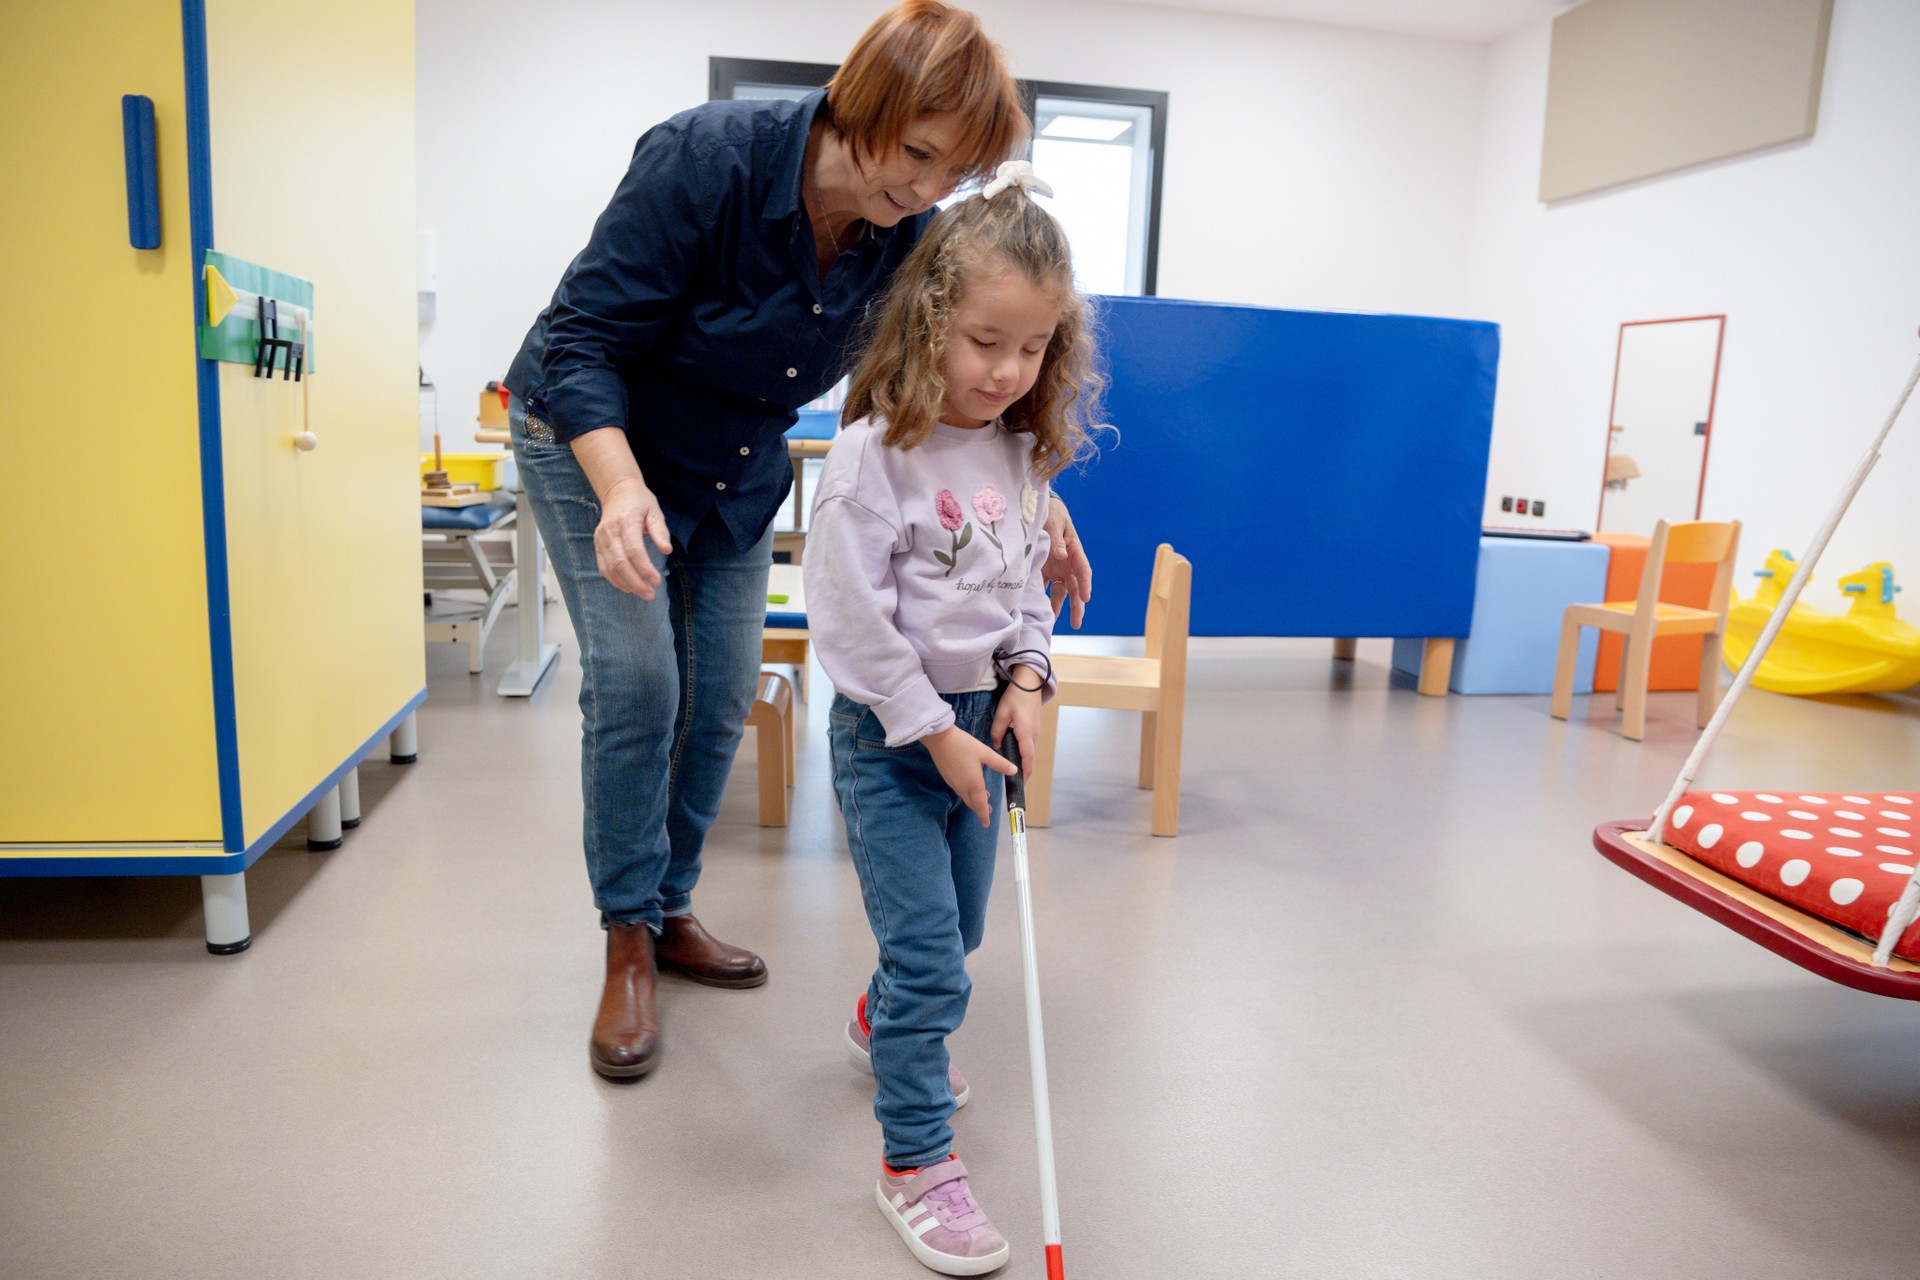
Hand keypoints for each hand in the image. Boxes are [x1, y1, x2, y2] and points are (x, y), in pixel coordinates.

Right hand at [594, 476, 671, 598]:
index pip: (634, 551)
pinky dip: (614, 580)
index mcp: (626, 522)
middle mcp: (610, 532)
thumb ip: (660, 531)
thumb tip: (667, 550)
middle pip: (620, 563)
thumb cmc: (640, 501)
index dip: (645, 569)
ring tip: (642, 593)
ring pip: (610, 568)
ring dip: (626, 584)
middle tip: (651, 594)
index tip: (657, 581)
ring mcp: (601, 539)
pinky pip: (603, 567)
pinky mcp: (597, 544)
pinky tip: (628, 587)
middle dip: (636, 583)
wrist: (617, 491)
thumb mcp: (655, 511)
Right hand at [924, 725, 1017, 827]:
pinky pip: (959, 790)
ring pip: (965, 797)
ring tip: (983, 798)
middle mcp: (962, 786)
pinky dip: (967, 792)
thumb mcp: (985, 753)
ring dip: (974, 800)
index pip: (980, 804)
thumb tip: (1014, 771)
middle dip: (980, 809)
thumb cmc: (963, 745)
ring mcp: (953, 783)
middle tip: (987, 811)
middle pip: (972, 803)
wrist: (939, 739)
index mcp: (973, 783)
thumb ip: (999, 764)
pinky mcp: (947, 777)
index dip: (983, 815)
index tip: (986, 824)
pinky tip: (970, 784)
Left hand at [989, 669, 1043, 780]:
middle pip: (1031, 757)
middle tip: (1016, 782)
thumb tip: (997, 745)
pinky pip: (1031, 745)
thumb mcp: (1002, 713)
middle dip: (1025, 770)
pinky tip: (1018, 757)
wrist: (1030, 684)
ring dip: (1026, 762)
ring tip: (1016, 773)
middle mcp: (1034, 734)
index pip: (1027, 756)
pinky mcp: (1035, 728)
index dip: (1025, 770)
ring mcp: (1036, 731)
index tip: (1021, 782)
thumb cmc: (1016, 697)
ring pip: (1031, 751)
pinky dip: (1026, 754)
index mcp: (1025, 732)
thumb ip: (997, 731)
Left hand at [1041, 497, 1091, 628]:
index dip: (1086, 585)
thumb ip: (1057, 539)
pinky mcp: (1045, 570)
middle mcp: (1068, 563)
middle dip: (1076, 606)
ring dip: (1057, 606)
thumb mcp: (1054, 522)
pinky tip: (1037, 609)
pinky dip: (1042, 597)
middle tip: (1077, 623)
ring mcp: (1057, 568)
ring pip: (1061, 592)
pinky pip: (1045, 586)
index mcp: (1075, 551)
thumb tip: (1062, 555)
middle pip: (1075, 588)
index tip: (1086, 598)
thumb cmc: (1052, 514)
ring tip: (1051, 622)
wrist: (1042, 510)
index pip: (1084, 571)